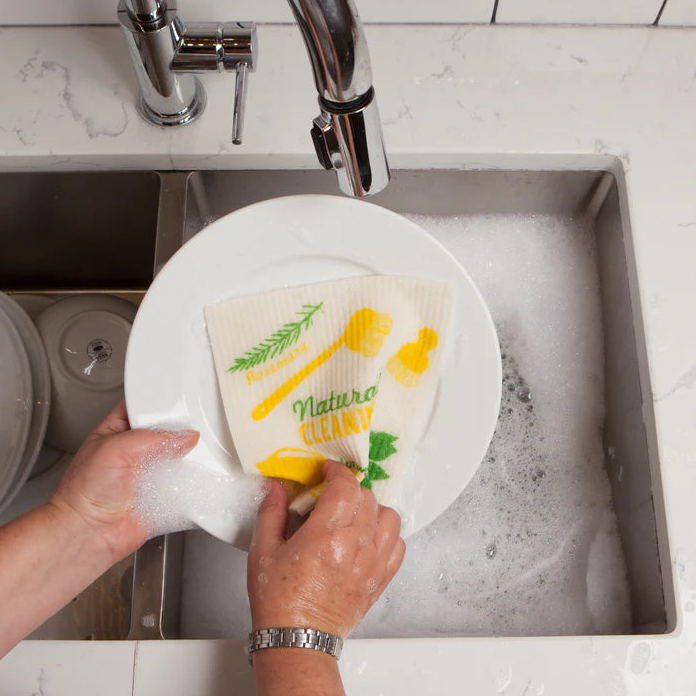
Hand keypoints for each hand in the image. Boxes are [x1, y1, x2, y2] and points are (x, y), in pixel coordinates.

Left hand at [48, 400, 198, 563]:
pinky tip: (196, 475)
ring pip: (177, 457)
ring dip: (187, 456)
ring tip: (197, 452)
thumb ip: (153, 438)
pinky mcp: (160, 495)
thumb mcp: (116, 448)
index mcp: (117, 430)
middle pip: (165, 432)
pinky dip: (191, 481)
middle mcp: (134, 451)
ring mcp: (148, 473)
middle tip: (192, 428)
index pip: (143, 408)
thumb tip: (184, 437)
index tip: (180, 404)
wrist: (86, 534)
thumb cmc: (83, 492)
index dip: (161, 404)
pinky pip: (182, 484)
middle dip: (179, 431)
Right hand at [248, 460, 404, 637]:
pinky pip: (398, 545)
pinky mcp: (380, 579)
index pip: (345, 486)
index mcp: (325, 536)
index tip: (327, 470)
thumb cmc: (279, 600)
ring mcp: (372, 563)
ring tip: (353, 514)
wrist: (297, 639)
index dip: (337, 471)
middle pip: (367, 497)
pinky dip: (387, 533)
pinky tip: (369, 536)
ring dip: (372, 508)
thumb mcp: (263, 551)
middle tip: (332, 494)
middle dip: (349, 488)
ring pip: (388, 517)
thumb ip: (271, 512)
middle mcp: (354, 546)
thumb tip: (275, 486)